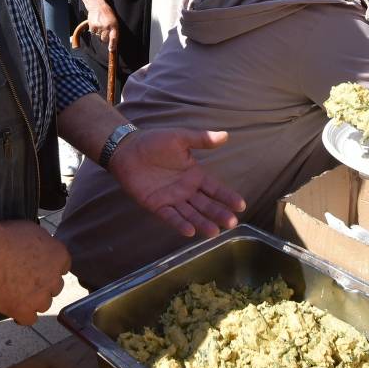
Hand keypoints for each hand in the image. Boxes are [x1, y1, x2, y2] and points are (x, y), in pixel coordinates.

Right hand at [0, 219, 69, 325]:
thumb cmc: (3, 237)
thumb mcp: (32, 231)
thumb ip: (43, 244)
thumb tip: (42, 249)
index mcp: (58, 256)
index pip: (63, 267)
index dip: (49, 268)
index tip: (39, 268)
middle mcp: (54, 278)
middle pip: (54, 287)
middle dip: (43, 285)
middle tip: (26, 280)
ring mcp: (40, 297)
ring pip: (44, 304)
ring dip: (33, 301)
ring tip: (17, 294)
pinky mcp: (24, 310)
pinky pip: (29, 319)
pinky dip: (22, 315)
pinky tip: (14, 309)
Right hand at [85, 1, 119, 49]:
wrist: (97, 6)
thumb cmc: (108, 14)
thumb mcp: (114, 21)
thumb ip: (114, 31)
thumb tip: (112, 42)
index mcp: (114, 25)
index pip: (113, 38)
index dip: (112, 45)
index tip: (111, 50)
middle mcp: (106, 27)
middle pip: (105, 39)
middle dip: (105, 38)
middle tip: (105, 31)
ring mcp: (99, 27)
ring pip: (98, 37)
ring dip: (99, 34)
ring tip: (100, 26)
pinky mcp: (92, 26)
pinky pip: (93, 33)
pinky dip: (94, 31)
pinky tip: (96, 24)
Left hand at [109, 128, 246, 236]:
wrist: (127, 149)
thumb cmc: (153, 142)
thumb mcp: (180, 138)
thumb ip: (201, 139)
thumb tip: (225, 135)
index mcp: (194, 175)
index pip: (215, 188)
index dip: (228, 197)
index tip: (241, 206)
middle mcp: (186, 190)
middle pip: (206, 204)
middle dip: (219, 213)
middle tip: (231, 223)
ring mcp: (172, 199)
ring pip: (191, 214)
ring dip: (202, 223)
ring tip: (214, 232)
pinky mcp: (157, 205)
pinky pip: (170, 216)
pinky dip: (180, 223)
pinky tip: (190, 231)